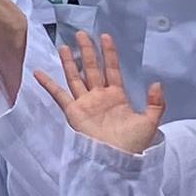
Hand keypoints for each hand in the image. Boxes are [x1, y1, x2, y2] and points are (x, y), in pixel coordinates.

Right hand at [34, 29, 165, 155]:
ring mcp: (85, 104)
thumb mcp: (150, 122)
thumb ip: (156, 103)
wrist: (116, 160)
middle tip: (82, 34)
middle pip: (92, 69)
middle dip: (88, 51)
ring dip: (70, 62)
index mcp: (117, 97)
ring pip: (76, 77)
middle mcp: (99, 97)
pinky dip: (48, 84)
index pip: (112, 70)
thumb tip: (157, 83)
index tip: (105, 37)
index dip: (109, 54)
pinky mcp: (73, 113)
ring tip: (64, 46)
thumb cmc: (133, 144)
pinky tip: (39, 73)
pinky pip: (59, 95)